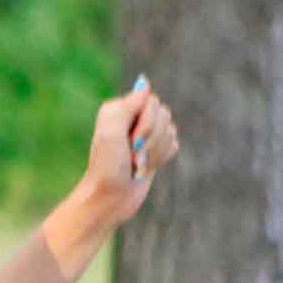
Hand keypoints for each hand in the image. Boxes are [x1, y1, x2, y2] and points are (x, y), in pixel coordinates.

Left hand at [74, 78, 175, 233]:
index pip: (151, 101)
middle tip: (133, 157)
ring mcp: (143, 133)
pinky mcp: (154, 148)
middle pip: (164, 114)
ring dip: (156, 151)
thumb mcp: (111, 134)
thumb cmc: (108, 168)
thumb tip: (145, 83)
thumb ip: (127, 107)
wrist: (110, 199)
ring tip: (137, 164)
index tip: (131, 142)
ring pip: (171, 129)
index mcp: (118, 109)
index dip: (147, 123)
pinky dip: (163, 157)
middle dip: (152, 140)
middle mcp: (131, 117)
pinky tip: (146, 167)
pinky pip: (174, 144)